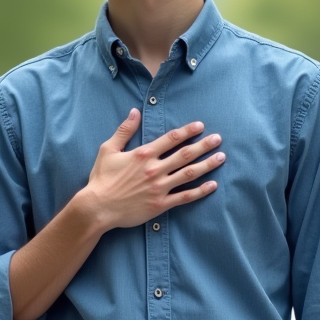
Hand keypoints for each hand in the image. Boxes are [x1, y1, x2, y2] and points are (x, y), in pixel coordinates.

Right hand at [78, 109, 224, 232]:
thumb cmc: (101, 178)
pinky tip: (213, 185)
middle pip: (185, 154)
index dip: (188, 131)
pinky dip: (200, 191)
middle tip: (218, 139)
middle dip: (204, 145)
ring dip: (207, 165)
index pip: (171, 139)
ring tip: (221, 158)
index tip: (201, 126)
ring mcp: (159, 188)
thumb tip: (134, 112)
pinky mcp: (160, 204)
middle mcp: (155, 169)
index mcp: (144, 154)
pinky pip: (185, 197)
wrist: (98, 207)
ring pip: (189, 174)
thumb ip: (124, 130)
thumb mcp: (108, 149)